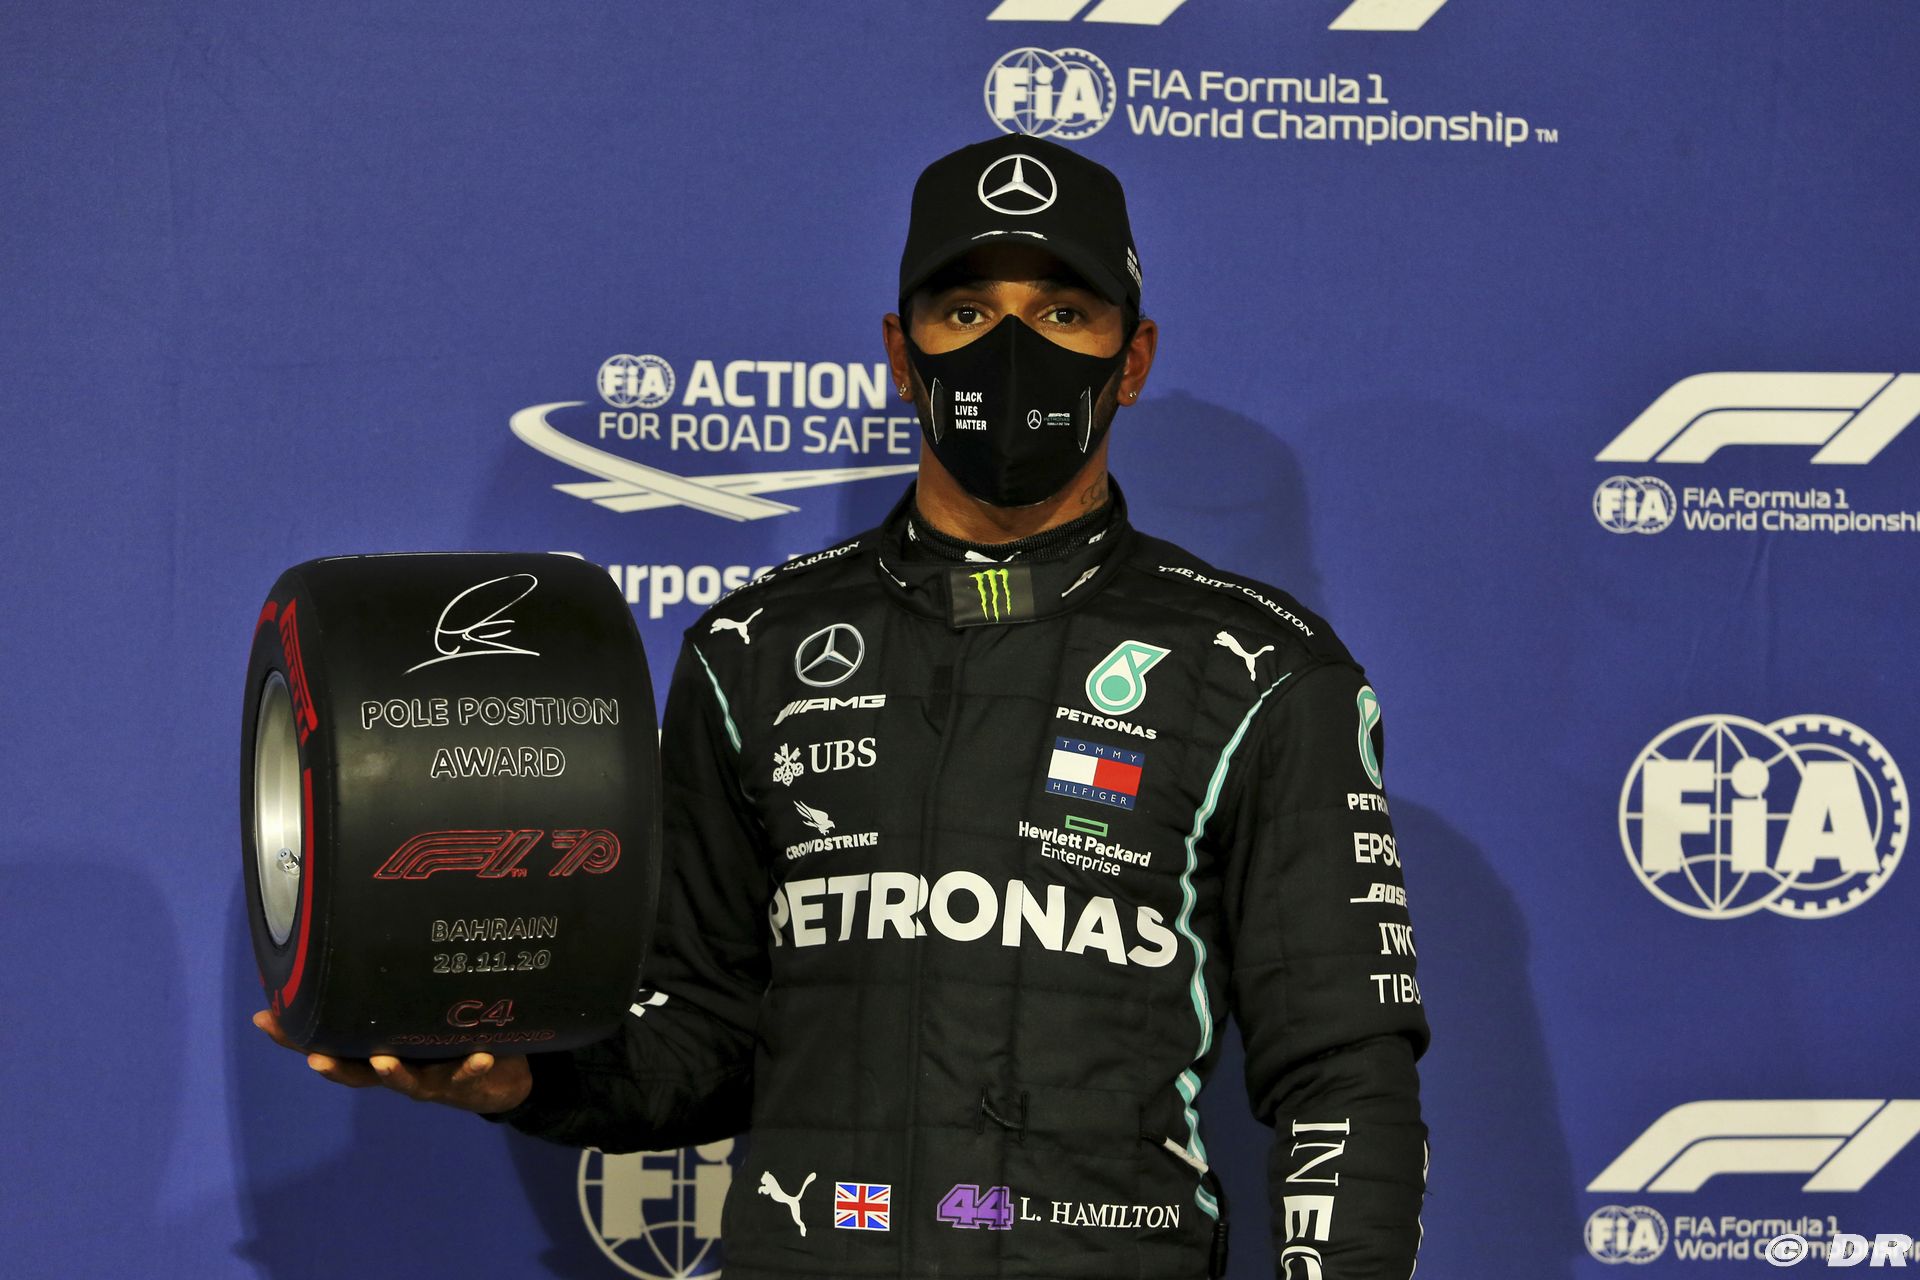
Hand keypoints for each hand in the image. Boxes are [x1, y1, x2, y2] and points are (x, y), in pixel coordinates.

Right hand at [252, 1009, 532, 1114]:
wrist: (499, 1076)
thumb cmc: (445, 1037)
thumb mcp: (416, 1013)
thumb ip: (392, 991)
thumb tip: (360, 942)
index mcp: (378, 1051)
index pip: (330, 1046)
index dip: (295, 1038)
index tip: (265, 1019)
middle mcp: (398, 1068)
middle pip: (358, 1074)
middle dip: (336, 1067)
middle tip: (317, 1059)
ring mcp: (430, 1078)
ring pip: (407, 1081)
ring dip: (395, 1073)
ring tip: (384, 1061)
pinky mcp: (467, 1078)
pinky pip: (467, 1074)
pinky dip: (472, 1066)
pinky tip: (481, 1055)